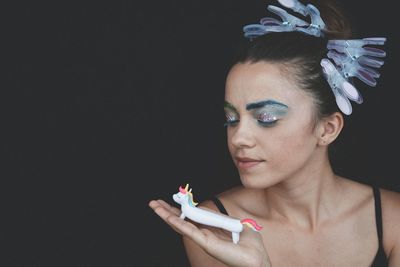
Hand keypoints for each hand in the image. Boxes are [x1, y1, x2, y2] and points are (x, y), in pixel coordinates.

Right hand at [149, 199, 271, 266]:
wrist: (257, 259)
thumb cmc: (250, 245)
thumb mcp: (235, 224)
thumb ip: (221, 217)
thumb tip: (209, 210)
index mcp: (210, 230)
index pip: (191, 217)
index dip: (180, 209)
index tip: (171, 200)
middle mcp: (203, 234)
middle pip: (181, 221)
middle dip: (167, 211)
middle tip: (154, 203)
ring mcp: (203, 239)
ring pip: (181, 225)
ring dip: (166, 215)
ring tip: (154, 206)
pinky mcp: (206, 243)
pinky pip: (189, 231)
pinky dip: (178, 222)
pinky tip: (168, 217)